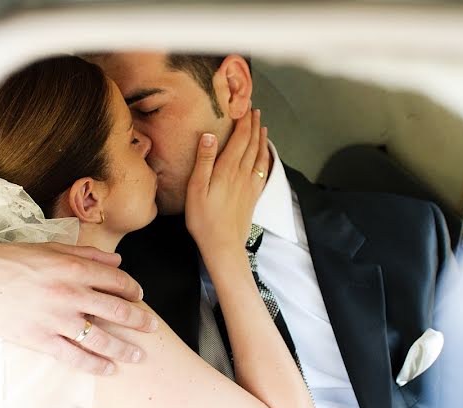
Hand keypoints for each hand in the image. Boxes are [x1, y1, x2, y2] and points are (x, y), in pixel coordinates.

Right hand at [0, 241, 157, 374]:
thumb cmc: (13, 261)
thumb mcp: (51, 249)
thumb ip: (87, 255)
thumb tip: (117, 261)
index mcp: (73, 269)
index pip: (115, 280)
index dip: (133, 289)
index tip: (140, 297)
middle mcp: (69, 294)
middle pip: (115, 310)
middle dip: (138, 321)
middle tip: (152, 328)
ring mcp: (55, 319)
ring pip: (100, 338)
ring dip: (124, 348)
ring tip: (139, 355)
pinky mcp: (40, 339)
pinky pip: (74, 356)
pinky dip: (95, 365)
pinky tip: (109, 369)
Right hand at [185, 109, 269, 251]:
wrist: (224, 246)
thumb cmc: (204, 220)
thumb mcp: (196, 189)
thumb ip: (204, 161)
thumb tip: (210, 135)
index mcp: (227, 170)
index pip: (239, 139)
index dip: (243, 121)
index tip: (244, 106)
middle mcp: (242, 174)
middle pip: (252, 144)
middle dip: (253, 125)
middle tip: (254, 110)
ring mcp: (250, 185)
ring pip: (259, 156)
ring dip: (261, 138)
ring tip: (262, 125)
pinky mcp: (253, 196)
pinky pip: (263, 170)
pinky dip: (265, 157)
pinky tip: (265, 154)